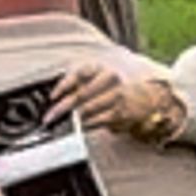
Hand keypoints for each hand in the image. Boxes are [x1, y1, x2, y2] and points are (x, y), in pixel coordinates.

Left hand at [53, 51, 186, 147]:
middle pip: (81, 94)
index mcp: (101, 69)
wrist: (145, 99)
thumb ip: (80, 87)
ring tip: (63, 123)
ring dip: (73, 118)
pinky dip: (86, 125)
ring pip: (88, 108)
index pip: (79, 73)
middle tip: (50, 116)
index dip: (64, 85)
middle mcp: (109, 79)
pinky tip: (79, 127)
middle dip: (63, 107)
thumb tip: (58, 100)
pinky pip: (98, 120)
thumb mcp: (98, 82)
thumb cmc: (114, 91)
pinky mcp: (120, 112)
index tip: (53, 96)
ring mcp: (116, 96)